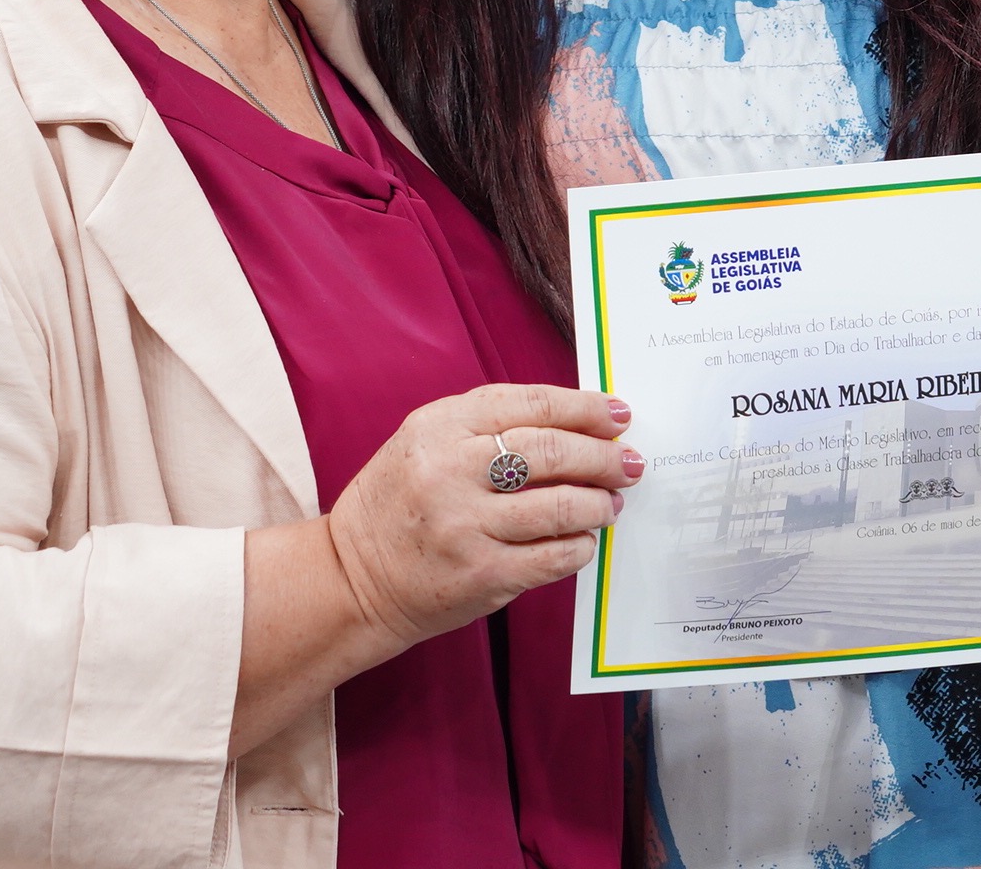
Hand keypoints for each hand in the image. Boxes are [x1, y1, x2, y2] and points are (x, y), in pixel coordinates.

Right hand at [325, 384, 640, 653]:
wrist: (352, 576)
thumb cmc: (399, 502)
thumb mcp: (426, 442)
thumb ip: (488, 427)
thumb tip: (575, 423)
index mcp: (439, 426)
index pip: (530, 404)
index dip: (584, 407)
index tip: (618, 414)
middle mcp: (450, 470)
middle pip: (552, 451)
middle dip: (602, 455)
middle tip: (627, 462)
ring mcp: (465, 525)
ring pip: (559, 505)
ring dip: (598, 502)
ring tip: (610, 503)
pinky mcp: (480, 574)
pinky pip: (551, 556)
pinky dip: (579, 546)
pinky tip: (585, 540)